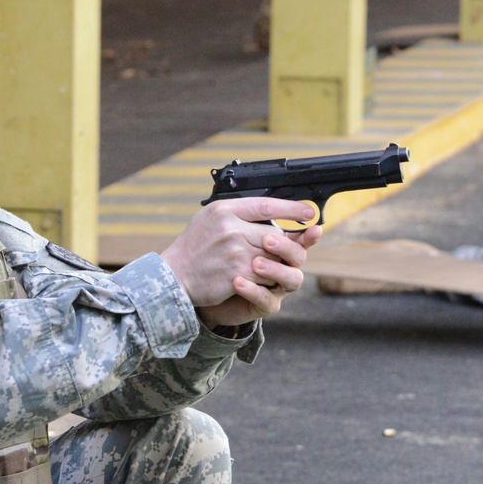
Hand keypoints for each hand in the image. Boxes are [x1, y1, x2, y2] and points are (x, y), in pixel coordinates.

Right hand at [160, 198, 322, 326]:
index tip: (309, 211)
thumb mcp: (209, 219)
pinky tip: (263, 278)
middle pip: (275, 235)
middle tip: (294, 247)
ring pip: (274, 257)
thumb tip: (270, 209)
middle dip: (286, 244)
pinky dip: (267, 278)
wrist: (173, 276)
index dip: (292, 208)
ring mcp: (235, 252)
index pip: (266, 204)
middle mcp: (231, 228)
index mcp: (224, 210)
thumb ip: (237, 213)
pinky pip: (265, 276)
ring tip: (274, 265)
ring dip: (277, 263)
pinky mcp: (238, 275)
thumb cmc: (193, 247)